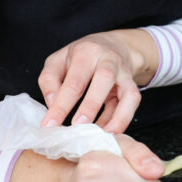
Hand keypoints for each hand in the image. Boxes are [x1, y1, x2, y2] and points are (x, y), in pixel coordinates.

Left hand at [38, 29, 158, 132]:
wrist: (113, 46)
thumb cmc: (82, 56)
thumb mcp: (58, 60)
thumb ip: (49, 80)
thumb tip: (52, 104)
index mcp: (86, 52)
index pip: (73, 81)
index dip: (61, 105)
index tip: (49, 125)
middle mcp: (108, 60)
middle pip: (104, 79)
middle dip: (91, 105)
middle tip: (77, 126)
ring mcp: (124, 73)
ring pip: (127, 93)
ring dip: (116, 117)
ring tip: (99, 135)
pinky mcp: (132, 86)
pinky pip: (132, 104)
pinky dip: (122, 120)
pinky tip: (108, 132)